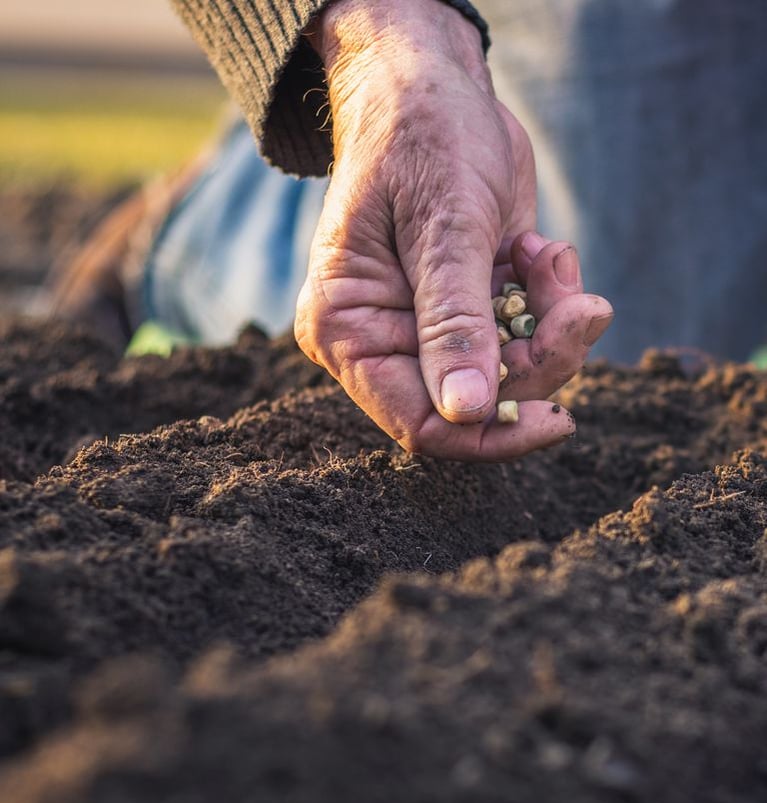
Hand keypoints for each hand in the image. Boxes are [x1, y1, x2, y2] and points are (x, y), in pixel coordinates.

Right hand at [296, 0, 612, 458]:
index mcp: (349, 330)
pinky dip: (550, 300)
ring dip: (552, 324)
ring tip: (553, 259)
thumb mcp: (442, 224)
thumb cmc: (419, 135)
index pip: (418, 422)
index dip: (488, 436)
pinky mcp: (470, 308)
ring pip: (510, 372)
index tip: (557, 417)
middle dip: (539, 360)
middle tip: (584, 309)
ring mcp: (429, 326)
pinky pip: (524, 336)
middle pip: (476, 402)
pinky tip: (542, 249)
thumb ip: (453, 320)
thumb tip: (468, 413)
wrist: (434, 82)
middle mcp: (384, 340)